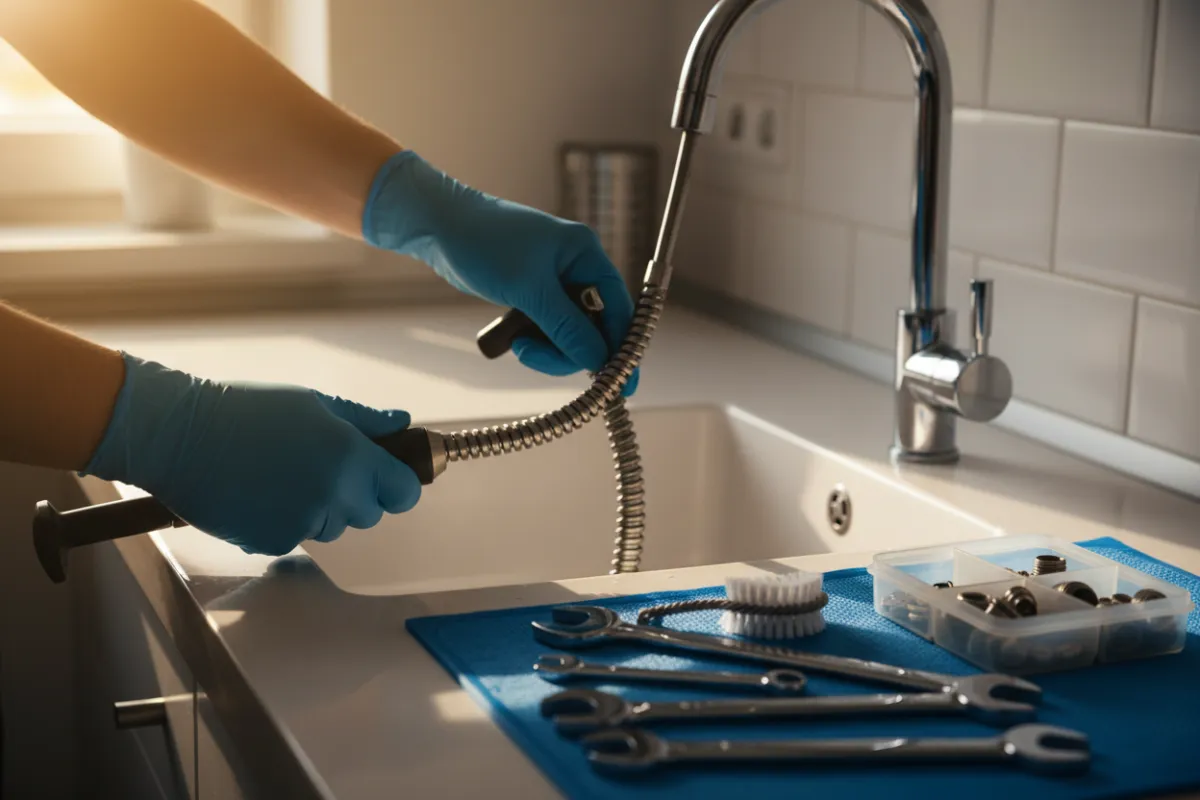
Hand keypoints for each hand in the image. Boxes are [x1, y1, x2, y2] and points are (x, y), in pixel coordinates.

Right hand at [82, 354, 420, 555]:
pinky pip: (297, 537)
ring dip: (319, 509)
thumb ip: (364, 420)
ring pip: (333, 527)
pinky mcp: (274, 543)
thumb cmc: (247, 410)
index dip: (397, 485)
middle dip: (355, 496)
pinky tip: (260, 493)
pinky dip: (285, 522)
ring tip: (282, 475)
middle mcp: (334, 494)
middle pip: (370, 513)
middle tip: (319, 467)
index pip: (404, 492)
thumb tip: (402, 424)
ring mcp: (304, 523)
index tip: (385, 477)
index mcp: (351, 456)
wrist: (181, 435)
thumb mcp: (313, 403)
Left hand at [362, 150, 638, 394]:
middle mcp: (575, 267)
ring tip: (516, 344)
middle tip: (532, 356)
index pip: (617, 307)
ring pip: (567, 333)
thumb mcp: (528, 289)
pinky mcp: (532, 294)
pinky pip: (546, 329)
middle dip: (567, 349)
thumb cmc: (483, 244)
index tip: (623, 384)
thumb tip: (599, 361)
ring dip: (545, 348)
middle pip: (593, 326)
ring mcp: (554, 282)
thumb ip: (566, 327)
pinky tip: (510, 339)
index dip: (620, 346)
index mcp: (585, 253)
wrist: (438, 227)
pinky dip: (532, 340)